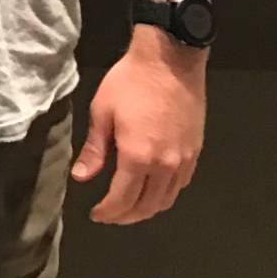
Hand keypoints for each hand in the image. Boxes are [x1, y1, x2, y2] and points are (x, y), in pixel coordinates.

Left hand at [72, 31, 206, 224]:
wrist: (169, 61)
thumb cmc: (130, 82)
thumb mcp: (102, 112)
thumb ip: (94, 150)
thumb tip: (81, 177)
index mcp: (138, 156)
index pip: (123, 198)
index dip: (108, 211)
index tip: (96, 214)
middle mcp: (165, 165)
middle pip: (147, 205)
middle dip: (126, 215)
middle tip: (110, 215)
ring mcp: (184, 160)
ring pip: (167, 199)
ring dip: (147, 209)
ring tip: (129, 208)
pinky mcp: (195, 152)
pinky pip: (180, 185)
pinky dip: (165, 194)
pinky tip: (152, 189)